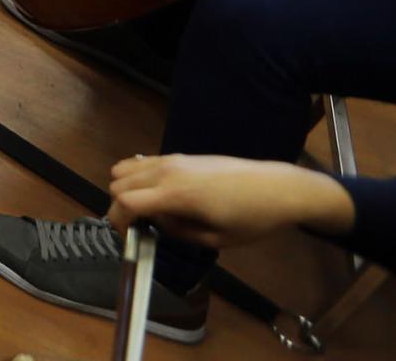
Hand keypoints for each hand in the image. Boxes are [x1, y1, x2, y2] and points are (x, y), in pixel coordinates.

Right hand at [107, 155, 353, 251]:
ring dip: (127, 189)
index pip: (125, 202)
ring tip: (149, 209)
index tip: (129, 238)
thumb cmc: (252, 219)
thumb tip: (159, 223)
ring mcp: (173, 159)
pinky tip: (162, 195)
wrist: (278, 188)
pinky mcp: (181, 155)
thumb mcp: (218, 240)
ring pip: (125, 168)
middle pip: (118, 182)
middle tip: (141, 227)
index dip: (118, 222)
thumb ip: (180, 233)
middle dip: (121, 207)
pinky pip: (143, 162)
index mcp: (176, 194)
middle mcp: (167, 171)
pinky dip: (139, 178)